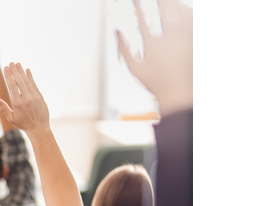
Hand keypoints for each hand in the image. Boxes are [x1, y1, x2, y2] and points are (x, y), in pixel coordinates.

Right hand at [0, 63, 49, 134]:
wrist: (39, 128)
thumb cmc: (23, 124)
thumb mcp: (11, 118)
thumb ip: (4, 108)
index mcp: (17, 103)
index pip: (12, 86)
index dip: (9, 76)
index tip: (6, 68)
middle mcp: (26, 98)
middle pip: (19, 81)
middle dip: (15, 71)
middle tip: (11, 63)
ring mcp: (34, 97)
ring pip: (27, 81)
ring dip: (22, 72)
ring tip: (18, 64)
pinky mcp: (40, 97)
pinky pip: (34, 84)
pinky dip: (30, 77)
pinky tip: (27, 70)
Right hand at [117, 0, 191, 116]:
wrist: (178, 94)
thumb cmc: (155, 83)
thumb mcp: (134, 68)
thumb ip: (123, 48)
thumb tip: (116, 31)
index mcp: (152, 44)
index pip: (142, 19)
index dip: (137, 6)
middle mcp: (169, 39)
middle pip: (165, 11)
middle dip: (161, 2)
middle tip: (159, 0)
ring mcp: (183, 40)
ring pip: (182, 14)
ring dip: (176, 6)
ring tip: (172, 4)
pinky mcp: (193, 44)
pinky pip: (192, 23)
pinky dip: (188, 15)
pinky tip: (186, 14)